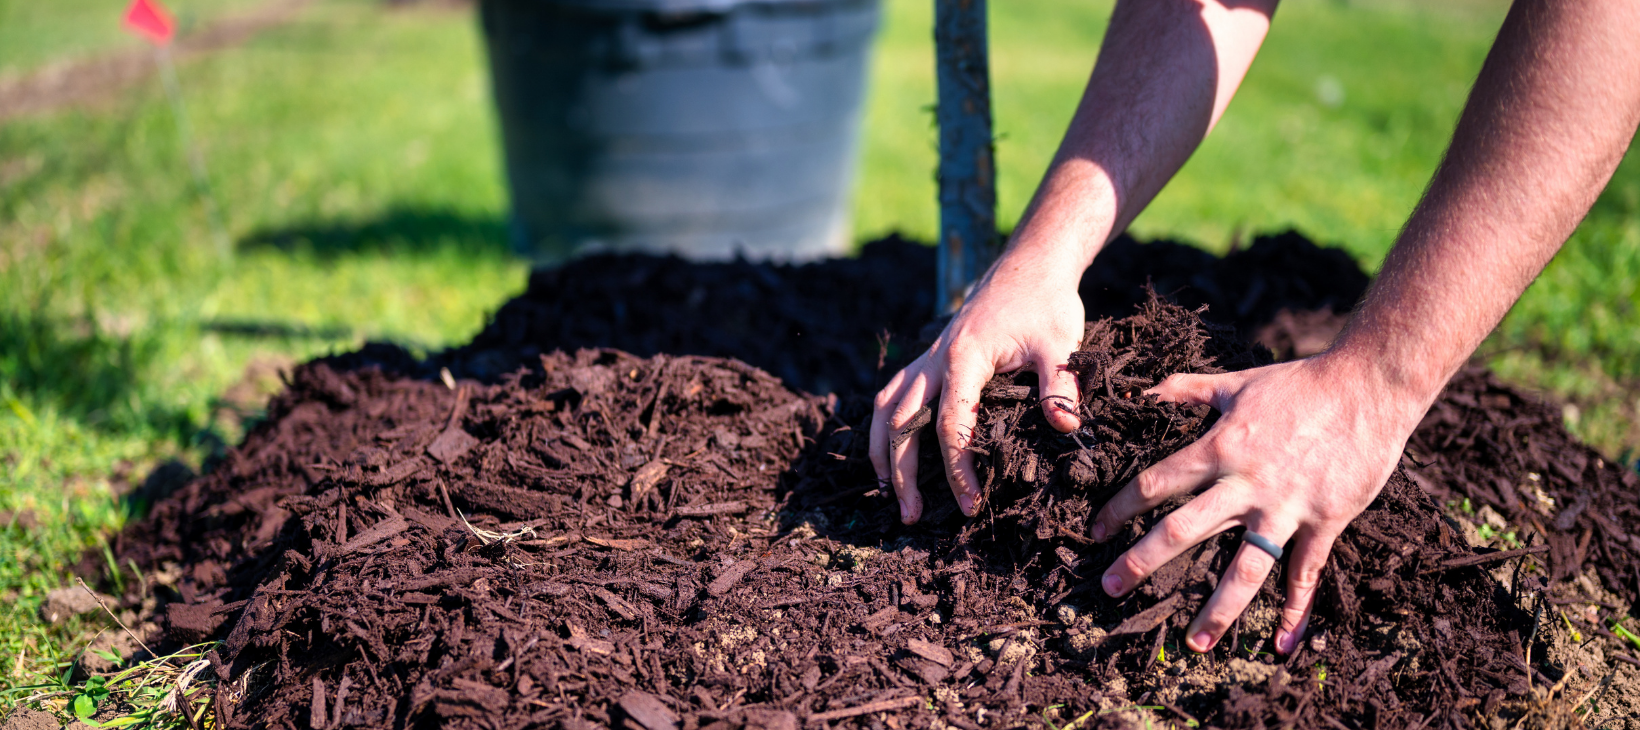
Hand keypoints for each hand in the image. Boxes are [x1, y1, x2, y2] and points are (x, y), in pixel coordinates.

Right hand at [869, 252, 1086, 523]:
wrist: (1030, 265)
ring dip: (882, 452)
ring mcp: (928, 357)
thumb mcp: (1061, 343)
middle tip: (911, 517)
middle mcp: (935, 359)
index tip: (970, 505)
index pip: (950, 425)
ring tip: (887, 493)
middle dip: (902, 473)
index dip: (957, 469)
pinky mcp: (930, 357)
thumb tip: (1065, 427)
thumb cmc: (1047, 304)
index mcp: (964, 359)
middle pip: (902, 422)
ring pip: (886, 407)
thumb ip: (1061, 386)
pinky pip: (893, 393)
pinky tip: (889, 451)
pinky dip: (885, 425)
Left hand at [1089, 353, 1429, 654]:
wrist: (1369, 386)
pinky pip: (1305, 573)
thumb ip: (1187, 389)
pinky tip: (1282, 644)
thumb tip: (1144, 392)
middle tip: (1111, 589)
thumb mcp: (1237, 381)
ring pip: (1244, 568)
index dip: (1120, 508)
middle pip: (1182, 530)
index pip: (1155, 484)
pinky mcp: (1325, 521)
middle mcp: (1246, 484)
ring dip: (1218, 609)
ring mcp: (1286, 508)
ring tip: (1196, 644)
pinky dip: (1296, 611)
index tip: (1096, 531)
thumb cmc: (1300, 382)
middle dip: (1142, 562)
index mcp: (1219, 448)